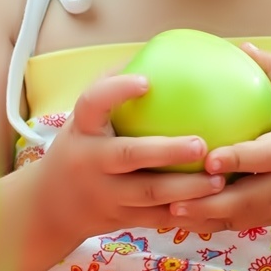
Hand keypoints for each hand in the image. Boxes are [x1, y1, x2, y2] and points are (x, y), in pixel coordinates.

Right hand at [27, 72, 228, 240]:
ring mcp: (105, 194)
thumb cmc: (80, 148)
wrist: (51, 208)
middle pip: (129, 156)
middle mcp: (91, 162)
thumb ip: (111, 87)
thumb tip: (155, 51)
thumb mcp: (83, 119)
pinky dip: (185, 213)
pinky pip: (156, 218)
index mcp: (82, 130)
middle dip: (167, 152)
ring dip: (187, 188)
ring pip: (149, 194)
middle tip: (202, 143)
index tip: (146, 81)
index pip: (92, 104)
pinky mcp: (120, 219)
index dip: (117, 92)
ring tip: (220, 179)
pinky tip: (214, 205)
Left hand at [173, 45, 270, 230]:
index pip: (266, 156)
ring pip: (238, 218)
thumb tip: (240, 46)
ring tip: (166, 213)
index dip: (239, 159)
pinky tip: (175, 221)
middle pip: (248, 199)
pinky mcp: (269, 221)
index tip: (209, 158)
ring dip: (203, 219)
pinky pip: (234, 227)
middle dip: (212, 202)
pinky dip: (206, 227)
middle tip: (174, 198)